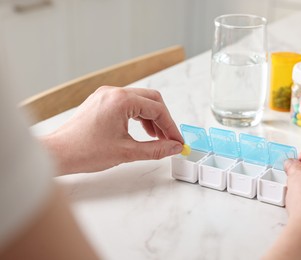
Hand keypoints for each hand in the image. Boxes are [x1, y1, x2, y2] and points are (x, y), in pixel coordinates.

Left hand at [42, 86, 183, 173]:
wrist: (58, 153)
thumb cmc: (84, 151)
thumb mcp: (126, 152)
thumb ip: (155, 149)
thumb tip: (174, 147)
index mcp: (121, 100)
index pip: (157, 109)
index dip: (171, 127)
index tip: (177, 142)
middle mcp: (114, 92)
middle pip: (151, 99)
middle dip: (163, 119)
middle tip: (170, 139)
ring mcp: (106, 95)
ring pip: (140, 101)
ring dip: (152, 118)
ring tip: (157, 138)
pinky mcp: (101, 101)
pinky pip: (128, 104)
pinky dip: (139, 116)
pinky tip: (142, 131)